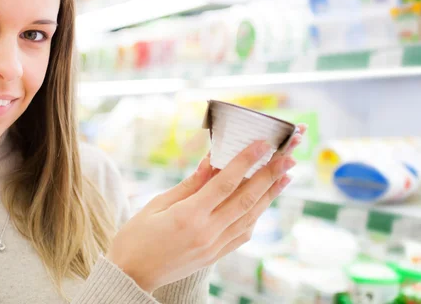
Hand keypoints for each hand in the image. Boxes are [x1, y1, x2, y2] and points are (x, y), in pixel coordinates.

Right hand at [106, 126, 304, 292]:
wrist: (131, 275)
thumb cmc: (136, 237)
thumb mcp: (157, 204)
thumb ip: (190, 184)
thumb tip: (212, 160)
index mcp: (188, 216)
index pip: (225, 183)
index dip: (246, 161)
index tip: (263, 144)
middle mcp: (206, 233)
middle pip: (246, 199)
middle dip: (269, 175)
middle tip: (288, 156)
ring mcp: (213, 247)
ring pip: (250, 217)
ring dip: (270, 195)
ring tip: (286, 175)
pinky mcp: (215, 256)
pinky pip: (242, 234)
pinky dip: (255, 215)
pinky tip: (263, 201)